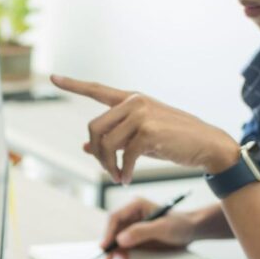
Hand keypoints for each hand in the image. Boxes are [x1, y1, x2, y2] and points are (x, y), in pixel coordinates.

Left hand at [50, 75, 241, 183]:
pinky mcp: (148, 131)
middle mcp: (134, 102)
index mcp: (131, 100)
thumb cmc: (172, 142)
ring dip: (108, 166)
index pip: (97, 90)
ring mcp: (141, 114)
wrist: (206, 146)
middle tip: (107, 169)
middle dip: (96, 152)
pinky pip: (123, 156)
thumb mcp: (138, 139)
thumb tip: (83, 147)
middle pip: (93, 127)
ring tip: (117, 177)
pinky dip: (122, 172)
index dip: (73, 85)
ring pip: (105, 144)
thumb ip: (113, 139)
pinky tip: (126, 180)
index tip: (53, 78)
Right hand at [100, 197, 198, 258]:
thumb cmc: (181, 224)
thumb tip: (121, 239)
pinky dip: (120, 252)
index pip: (115, 217)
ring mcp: (132, 226)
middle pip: (112, 228)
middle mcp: (131, 214)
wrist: (192, 231)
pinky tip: (123, 258)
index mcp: (135, 206)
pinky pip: (122, 244)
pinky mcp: (135, 236)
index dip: (108, 232)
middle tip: (108, 257)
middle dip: (109, 243)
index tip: (105, 246)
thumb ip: (141, 232)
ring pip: (115, 237)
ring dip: (113, 249)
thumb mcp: (162, 228)